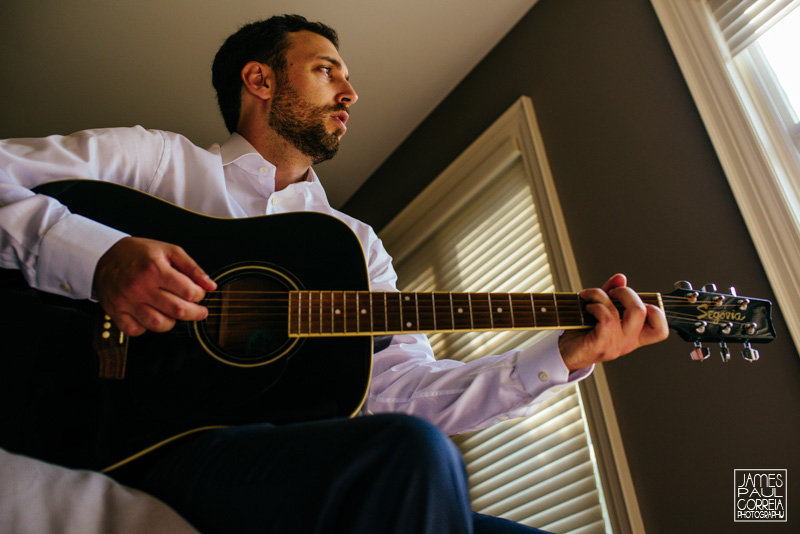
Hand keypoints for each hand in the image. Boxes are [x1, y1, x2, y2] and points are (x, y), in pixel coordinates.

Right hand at [92, 237, 216, 335]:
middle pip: (177, 311)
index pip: (188, 292)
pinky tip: (152, 315)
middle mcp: (140, 287)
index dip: (199, 296)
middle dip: (195, 313)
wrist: (105, 256)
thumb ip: (192, 268)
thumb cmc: (139, 254)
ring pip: (158, 325)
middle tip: (199, 311)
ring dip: (172, 321)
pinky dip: (148, 328)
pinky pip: (137, 331)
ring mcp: (127, 301)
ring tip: (174, 312)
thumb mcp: (169, 251)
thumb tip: (211, 285)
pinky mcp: (116, 312)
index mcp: (154, 269)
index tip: (199, 294)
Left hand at [558, 274, 668, 371]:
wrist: (563, 354)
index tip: (632, 300)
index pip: (660, 330)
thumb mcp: (601, 311)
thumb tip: (621, 278)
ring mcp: (617, 345)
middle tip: (611, 292)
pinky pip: (608, 318)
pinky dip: (596, 305)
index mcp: (632, 336)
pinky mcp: (602, 344)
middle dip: (627, 292)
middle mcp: (628, 342)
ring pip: (631, 311)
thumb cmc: (582, 333)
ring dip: (607, 295)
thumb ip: (612, 295)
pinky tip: (587, 307)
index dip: (655, 311)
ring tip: (592, 297)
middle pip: (646, 311)